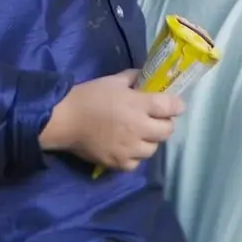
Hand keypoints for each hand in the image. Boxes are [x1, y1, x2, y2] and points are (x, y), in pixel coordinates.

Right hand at [40, 69, 186, 172]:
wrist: (64, 120)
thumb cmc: (88, 97)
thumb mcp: (112, 81)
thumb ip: (133, 78)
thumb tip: (145, 78)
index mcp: (138, 104)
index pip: (170, 106)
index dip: (176, 105)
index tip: (175, 105)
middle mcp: (139, 128)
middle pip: (167, 130)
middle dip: (164, 124)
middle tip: (155, 120)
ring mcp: (130, 148)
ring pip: (153, 148)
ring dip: (150, 141)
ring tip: (139, 135)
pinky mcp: (120, 163)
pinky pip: (137, 162)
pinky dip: (134, 156)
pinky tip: (126, 148)